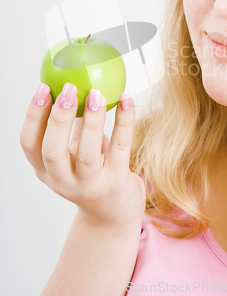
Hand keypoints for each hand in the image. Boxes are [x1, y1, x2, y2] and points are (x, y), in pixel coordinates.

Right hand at [20, 84, 146, 228]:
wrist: (113, 213)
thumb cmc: (91, 173)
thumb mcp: (72, 154)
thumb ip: (69, 128)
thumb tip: (68, 83)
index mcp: (46, 171)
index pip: (29, 144)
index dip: (33, 116)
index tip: (42, 88)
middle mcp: (63, 181)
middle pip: (52, 151)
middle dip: (58, 117)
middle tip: (67, 88)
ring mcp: (89, 186)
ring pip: (87, 152)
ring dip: (90, 120)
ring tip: (96, 93)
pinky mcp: (116, 183)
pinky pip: (120, 148)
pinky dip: (124, 121)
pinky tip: (126, 99)